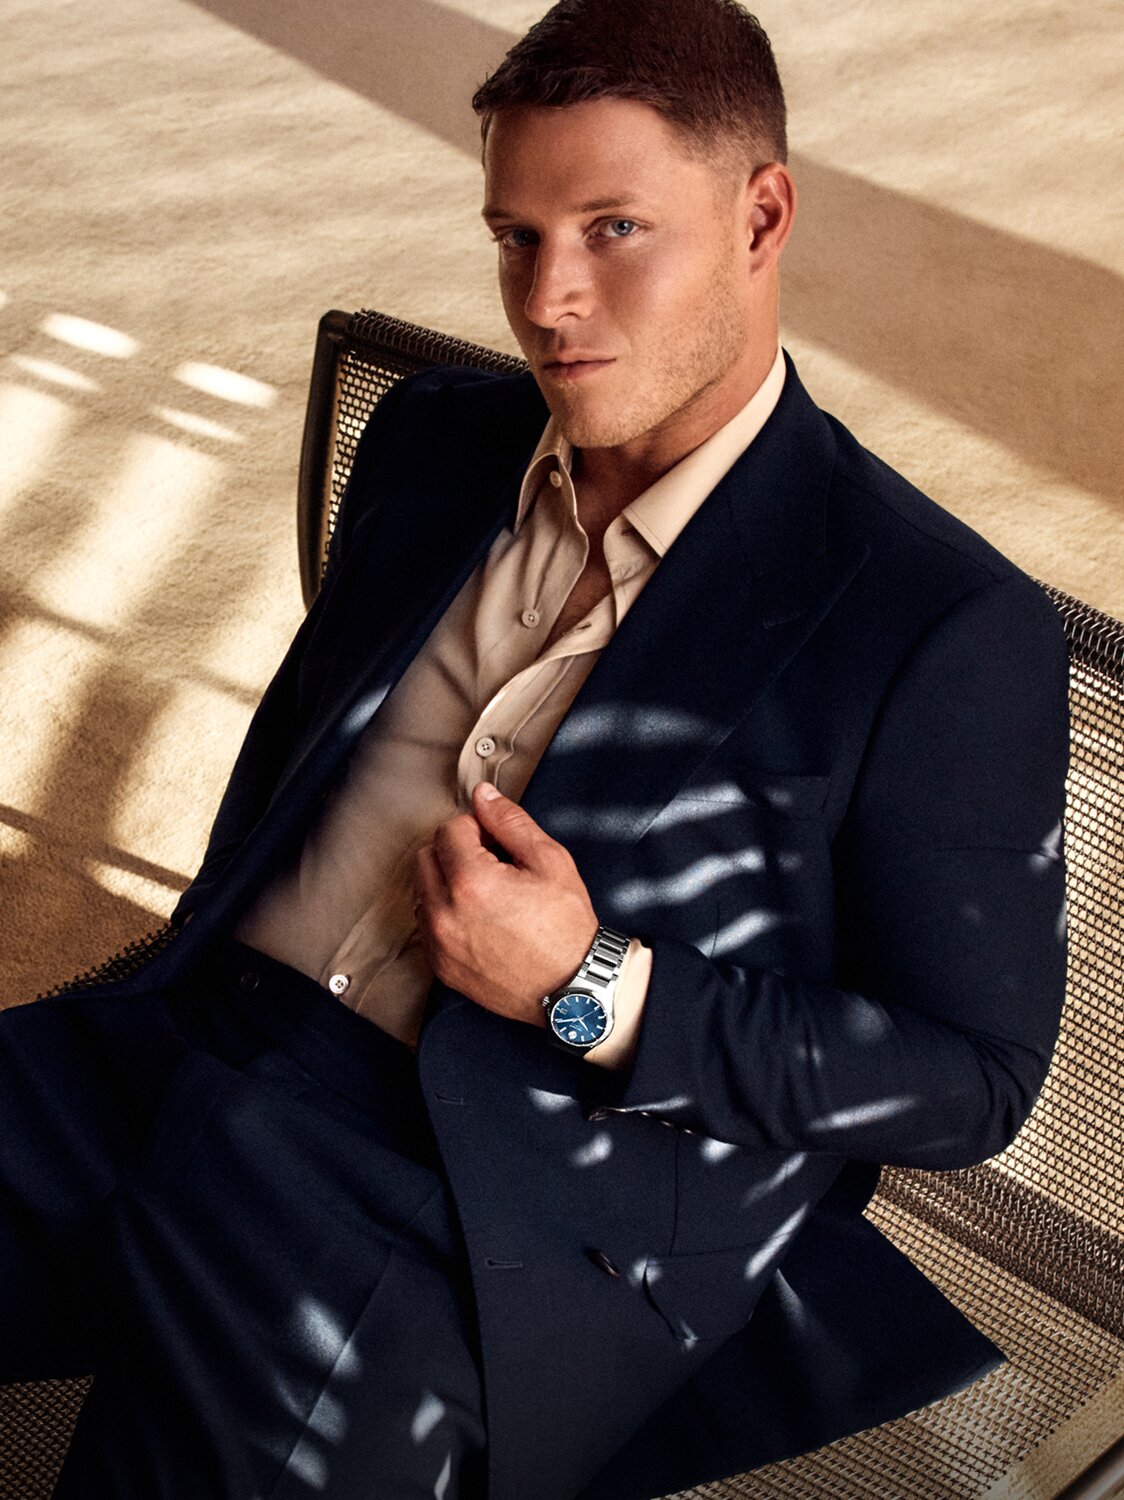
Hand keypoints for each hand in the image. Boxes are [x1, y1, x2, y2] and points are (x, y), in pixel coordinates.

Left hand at [414, 782, 598, 1025]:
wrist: (572, 989)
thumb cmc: (566, 927)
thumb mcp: (550, 861)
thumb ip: (510, 822)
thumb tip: (482, 794)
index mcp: (471, 882)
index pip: (449, 830)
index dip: (477, 829)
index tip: (498, 844)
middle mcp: (445, 913)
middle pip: (426, 856)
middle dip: (454, 851)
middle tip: (491, 864)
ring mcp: (438, 943)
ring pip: (422, 891)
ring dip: (445, 882)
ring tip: (486, 895)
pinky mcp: (440, 967)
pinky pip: (427, 925)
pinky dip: (445, 914)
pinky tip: (479, 921)